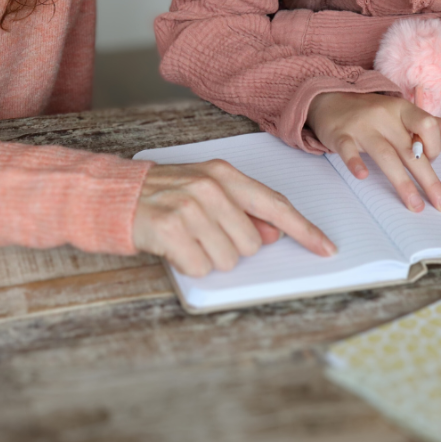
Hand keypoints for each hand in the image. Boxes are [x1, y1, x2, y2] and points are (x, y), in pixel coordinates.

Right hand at [132, 160, 337, 277]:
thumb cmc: (164, 195)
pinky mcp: (171, 229)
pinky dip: (188, 264)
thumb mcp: (205, 192)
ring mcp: (190, 207)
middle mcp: (210, 187)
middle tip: (202, 233)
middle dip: (230, 247)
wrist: (114, 194)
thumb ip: (241, 209)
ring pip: (228, 259)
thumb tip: (272, 234)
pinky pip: (200, 267)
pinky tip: (173, 247)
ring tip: (186, 238)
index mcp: (224, 174)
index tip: (326, 248)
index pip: (274, 204)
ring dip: (208, 257)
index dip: (303, 229)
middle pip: (251, 243)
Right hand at [306, 91, 440, 212]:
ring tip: (414, 205)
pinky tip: (363, 175)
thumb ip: (436, 126)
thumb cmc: (373, 113)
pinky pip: (348, 150)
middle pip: (410, 150)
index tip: (431, 161)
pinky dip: (355, 162)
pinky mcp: (341, 135)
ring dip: (401, 182)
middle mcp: (384, 116)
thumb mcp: (404, 114)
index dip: (434, 146)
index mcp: (402, 110)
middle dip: (429, 180)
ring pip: (385, 155)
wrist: (330, 98)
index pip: (427, 125)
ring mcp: (362, 126)